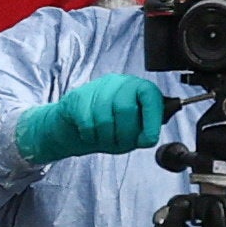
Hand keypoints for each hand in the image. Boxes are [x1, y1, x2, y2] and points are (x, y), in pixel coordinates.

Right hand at [11, 73, 178, 165]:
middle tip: (118, 143)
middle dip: (123, 134)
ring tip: (103, 139)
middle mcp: (119, 83)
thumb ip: (144, 130)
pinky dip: (89, 136)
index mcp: (137, 88)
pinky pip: (87, 122)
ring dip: (105, 137)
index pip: (149, 96)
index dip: (151, 119)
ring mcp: (97, 88)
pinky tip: (89, 134)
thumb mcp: (132, 131)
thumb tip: (151, 135)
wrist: (73, 127)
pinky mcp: (77, 98)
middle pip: (126, 109)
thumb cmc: (107, 128)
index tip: (148, 139)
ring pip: (105, 117)